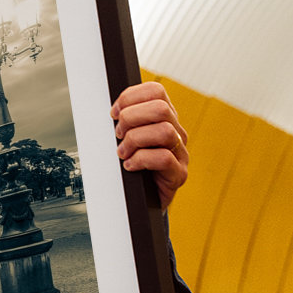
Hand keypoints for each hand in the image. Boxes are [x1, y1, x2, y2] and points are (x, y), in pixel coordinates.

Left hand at [111, 81, 188, 209]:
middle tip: (118, 135)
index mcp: (164, 118)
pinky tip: (130, 166)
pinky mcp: (179, 174)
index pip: (155, 91)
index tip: (113, 113)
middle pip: (161, 108)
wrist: (141, 200)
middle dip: (131, 118)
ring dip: (135, 140)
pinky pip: (163, 158)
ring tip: (122, 153)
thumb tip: (111, 111)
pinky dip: (140, 160)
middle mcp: (176, 132)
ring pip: (164, 131)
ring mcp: (181, 153)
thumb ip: (123, 122)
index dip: (130, 97)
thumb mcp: (125, 138)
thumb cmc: (131, 165)